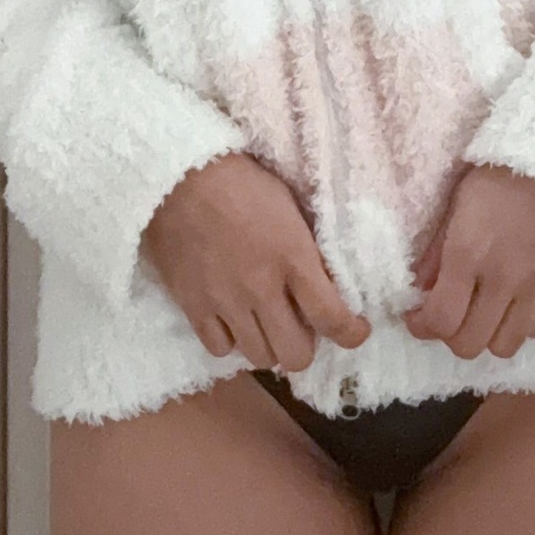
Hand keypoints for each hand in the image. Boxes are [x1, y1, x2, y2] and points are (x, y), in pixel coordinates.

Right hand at [142, 152, 370, 373]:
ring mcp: (225, 302)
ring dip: (268, 345)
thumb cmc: (241, 182)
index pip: (332, 317)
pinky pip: (219, 349)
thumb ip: (307, 249)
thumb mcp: (289, 207)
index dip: (351, 334)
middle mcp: (261, 288)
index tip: (355, 331)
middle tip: (300, 326)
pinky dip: (231, 341)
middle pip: (295, 355)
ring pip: (259, 358)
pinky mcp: (193, 306)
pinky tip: (233, 322)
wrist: (179, 175)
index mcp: (293, 257)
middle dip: (306, 346)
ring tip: (265, 324)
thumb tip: (325, 282)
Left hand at [402, 164, 534, 359]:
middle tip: (449, 315)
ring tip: (483, 313)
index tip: (418, 317)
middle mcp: (502, 280)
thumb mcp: (457, 202)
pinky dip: (519, 326)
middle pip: (470, 344)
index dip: (422, 327)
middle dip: (451, 335)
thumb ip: (437, 250)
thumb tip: (420, 288)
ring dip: (487, 336)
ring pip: (505, 347)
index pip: (441, 320)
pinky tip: (512, 304)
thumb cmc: (500, 173)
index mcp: (468, 254)